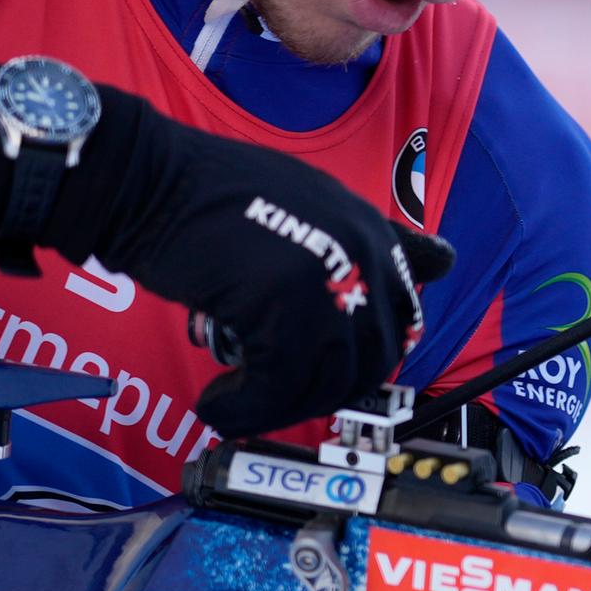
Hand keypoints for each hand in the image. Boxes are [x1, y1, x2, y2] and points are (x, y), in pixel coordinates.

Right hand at [0, 56, 449, 436]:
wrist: (145, 180)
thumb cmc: (208, 194)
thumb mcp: (309, 202)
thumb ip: (365, 241)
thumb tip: (445, 260)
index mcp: (371, 229)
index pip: (402, 315)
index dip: (364, 357)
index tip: (329, 374)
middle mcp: (362, 252)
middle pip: (369, 360)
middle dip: (321, 391)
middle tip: (273, 395)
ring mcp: (327, 280)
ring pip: (324, 382)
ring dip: (278, 406)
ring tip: (236, 401)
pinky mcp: (283, 309)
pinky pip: (275, 388)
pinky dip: (243, 411)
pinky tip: (215, 407)